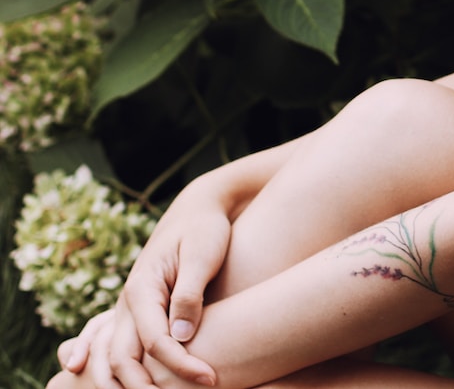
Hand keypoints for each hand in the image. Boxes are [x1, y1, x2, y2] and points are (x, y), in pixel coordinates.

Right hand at [57, 188, 230, 388]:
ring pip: (113, 359)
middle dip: (147, 387)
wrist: (197, 209)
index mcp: (142, 288)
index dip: (182, 365)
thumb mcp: (202, 255)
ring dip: (127, 385)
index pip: (156, 341)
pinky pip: (116, 349)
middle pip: (124, 359)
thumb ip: (189, 294)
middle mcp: (127, 303)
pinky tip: (118, 387)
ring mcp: (128, 310)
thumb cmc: (204, 230)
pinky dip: (114, 371)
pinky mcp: (138, 314)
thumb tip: (181, 337)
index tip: (211, 379)